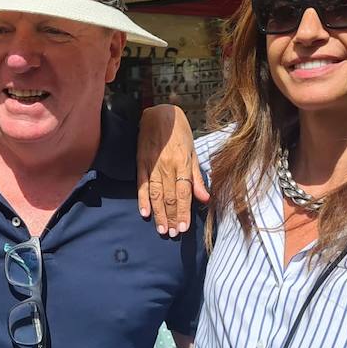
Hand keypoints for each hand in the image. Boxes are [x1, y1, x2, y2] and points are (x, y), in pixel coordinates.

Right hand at [136, 105, 207, 235]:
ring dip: (158, 214)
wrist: (159, 113)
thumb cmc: (180, 133)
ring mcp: (153, 166)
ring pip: (156, 195)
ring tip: (161, 229)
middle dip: (171, 217)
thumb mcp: (193, 152)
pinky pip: (142, 185)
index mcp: (183, 164)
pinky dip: (142, 200)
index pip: (183, 193)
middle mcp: (167, 167)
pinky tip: (144, 213)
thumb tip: (205, 198)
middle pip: (169, 197)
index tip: (184, 228)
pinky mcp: (141, 164)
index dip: (183, 212)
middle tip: (173, 234)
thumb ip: (196, 177)